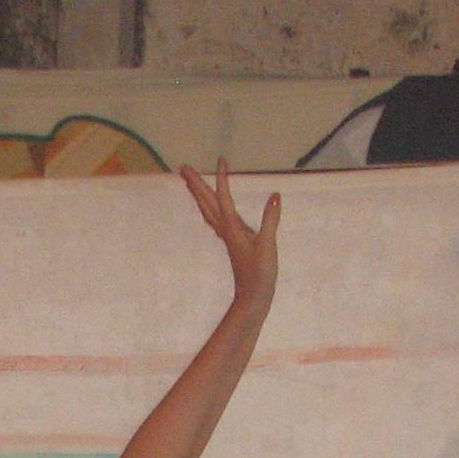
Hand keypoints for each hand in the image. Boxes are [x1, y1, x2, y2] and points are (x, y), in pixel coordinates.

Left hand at [181, 161, 279, 320]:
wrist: (252, 298)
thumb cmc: (260, 275)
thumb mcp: (268, 246)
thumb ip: (270, 220)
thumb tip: (275, 197)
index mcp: (232, 229)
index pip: (224, 198)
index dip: (222, 178)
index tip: (221, 159)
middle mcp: (225, 230)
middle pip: (206, 203)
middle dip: (196, 184)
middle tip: (183, 167)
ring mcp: (227, 236)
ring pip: (207, 210)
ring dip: (199, 194)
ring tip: (190, 180)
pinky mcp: (232, 242)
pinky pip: (215, 219)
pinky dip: (209, 207)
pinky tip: (210, 206)